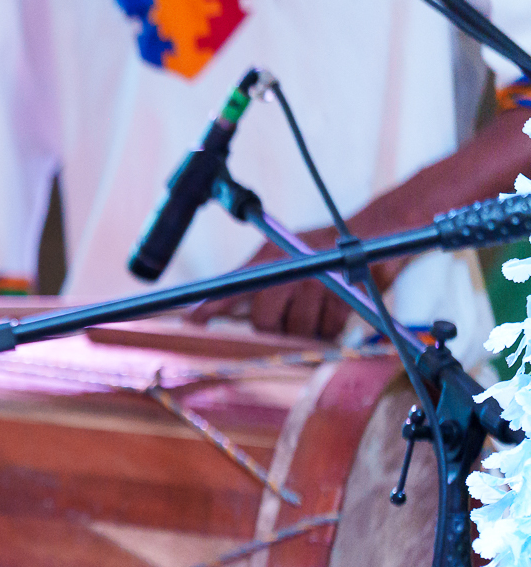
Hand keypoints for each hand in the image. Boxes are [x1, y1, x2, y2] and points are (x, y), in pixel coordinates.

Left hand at [186, 228, 399, 340]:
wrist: (374, 234)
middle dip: (275, 326)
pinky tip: (334, 308)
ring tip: (317, 305)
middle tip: (291, 310)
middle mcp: (289, 269)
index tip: (190, 322)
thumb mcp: (281, 255)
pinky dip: (331, 328)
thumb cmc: (317, 251)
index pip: (232, 286)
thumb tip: (213, 311)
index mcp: (268, 258)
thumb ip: (252, 279)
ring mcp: (316, 283)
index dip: (210, 307)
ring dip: (307, 328)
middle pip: (264, 323)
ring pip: (297, 332)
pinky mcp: (344, 296)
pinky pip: (327, 332)